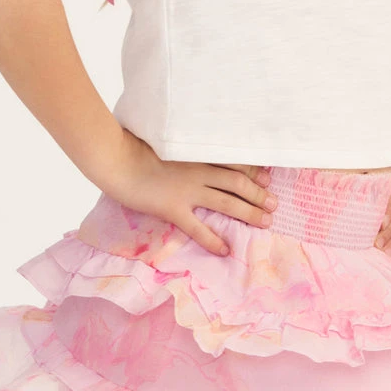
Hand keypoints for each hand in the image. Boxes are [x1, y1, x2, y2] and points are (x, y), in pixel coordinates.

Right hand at [103, 128, 277, 256]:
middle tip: (274, 204)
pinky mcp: (172, 208)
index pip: (231, 161)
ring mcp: (186, 190)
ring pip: (226, 202)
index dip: (252, 170)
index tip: (267, 176)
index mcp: (195, 153)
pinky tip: (225, 250)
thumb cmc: (134, 146)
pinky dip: (213, 239)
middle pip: (236, 182)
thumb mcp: (163, 140)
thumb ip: (181, 148)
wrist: (115, 160)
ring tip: (265, 222)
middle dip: (257, 193)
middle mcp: (197, 171)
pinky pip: (198, 227)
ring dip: (248, 212)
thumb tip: (193, 154)